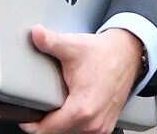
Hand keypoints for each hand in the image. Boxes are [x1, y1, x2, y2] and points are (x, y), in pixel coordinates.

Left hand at [19, 26, 142, 133]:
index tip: (26, 115)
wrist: (130, 53)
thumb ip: (51, 41)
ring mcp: (101, 127)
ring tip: (57, 108)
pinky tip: (72, 111)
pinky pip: (83, 132)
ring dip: (60, 125)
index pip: (45, 130)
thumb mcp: (74, 46)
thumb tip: (35, 33)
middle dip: (45, 123)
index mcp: (82, 108)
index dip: (31, 123)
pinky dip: (74, 125)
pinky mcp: (106, 126)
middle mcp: (93, 122)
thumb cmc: (105, 53)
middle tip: (41, 106)